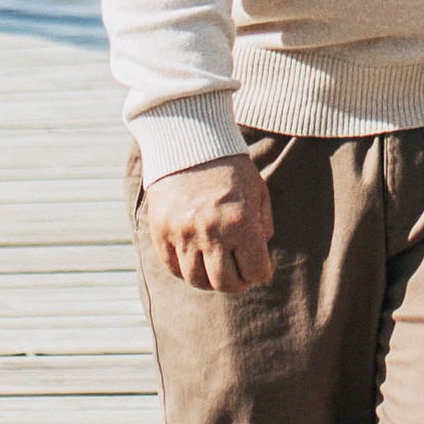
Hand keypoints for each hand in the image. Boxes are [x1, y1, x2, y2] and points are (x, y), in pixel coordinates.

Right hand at [144, 153, 275, 293]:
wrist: (188, 139)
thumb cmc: (229, 166)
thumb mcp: (258, 191)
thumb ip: (263, 225)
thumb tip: (260, 257)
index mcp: (240, 222)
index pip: (255, 271)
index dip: (261, 272)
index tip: (261, 267)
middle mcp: (211, 232)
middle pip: (225, 283)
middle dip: (238, 283)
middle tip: (240, 275)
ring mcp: (182, 234)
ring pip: (197, 280)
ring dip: (211, 281)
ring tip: (217, 270)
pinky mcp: (160, 231)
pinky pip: (172, 267)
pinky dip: (186, 270)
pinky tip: (196, 261)